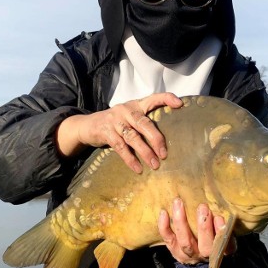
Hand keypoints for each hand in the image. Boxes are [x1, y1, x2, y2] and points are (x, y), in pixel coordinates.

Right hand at [56, 92, 182, 172]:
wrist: (87, 126)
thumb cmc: (115, 124)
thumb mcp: (129, 118)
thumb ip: (144, 122)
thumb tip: (165, 140)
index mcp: (136, 105)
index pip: (153, 98)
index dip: (166, 99)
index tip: (180, 104)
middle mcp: (126, 110)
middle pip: (144, 123)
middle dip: (156, 139)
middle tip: (164, 154)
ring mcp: (115, 120)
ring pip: (133, 137)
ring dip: (145, 152)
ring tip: (155, 165)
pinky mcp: (106, 132)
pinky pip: (120, 147)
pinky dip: (130, 159)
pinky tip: (137, 168)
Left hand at [158, 198, 236, 264]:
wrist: (198, 254)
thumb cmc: (213, 234)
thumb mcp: (221, 230)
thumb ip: (221, 222)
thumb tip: (218, 206)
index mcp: (221, 250)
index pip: (225, 245)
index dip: (221, 232)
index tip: (220, 218)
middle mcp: (205, 255)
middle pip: (206, 246)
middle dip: (204, 227)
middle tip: (203, 208)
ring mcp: (188, 254)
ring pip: (185, 241)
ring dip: (182, 221)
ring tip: (179, 203)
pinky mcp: (174, 249)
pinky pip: (168, 239)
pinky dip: (164, 226)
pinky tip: (164, 212)